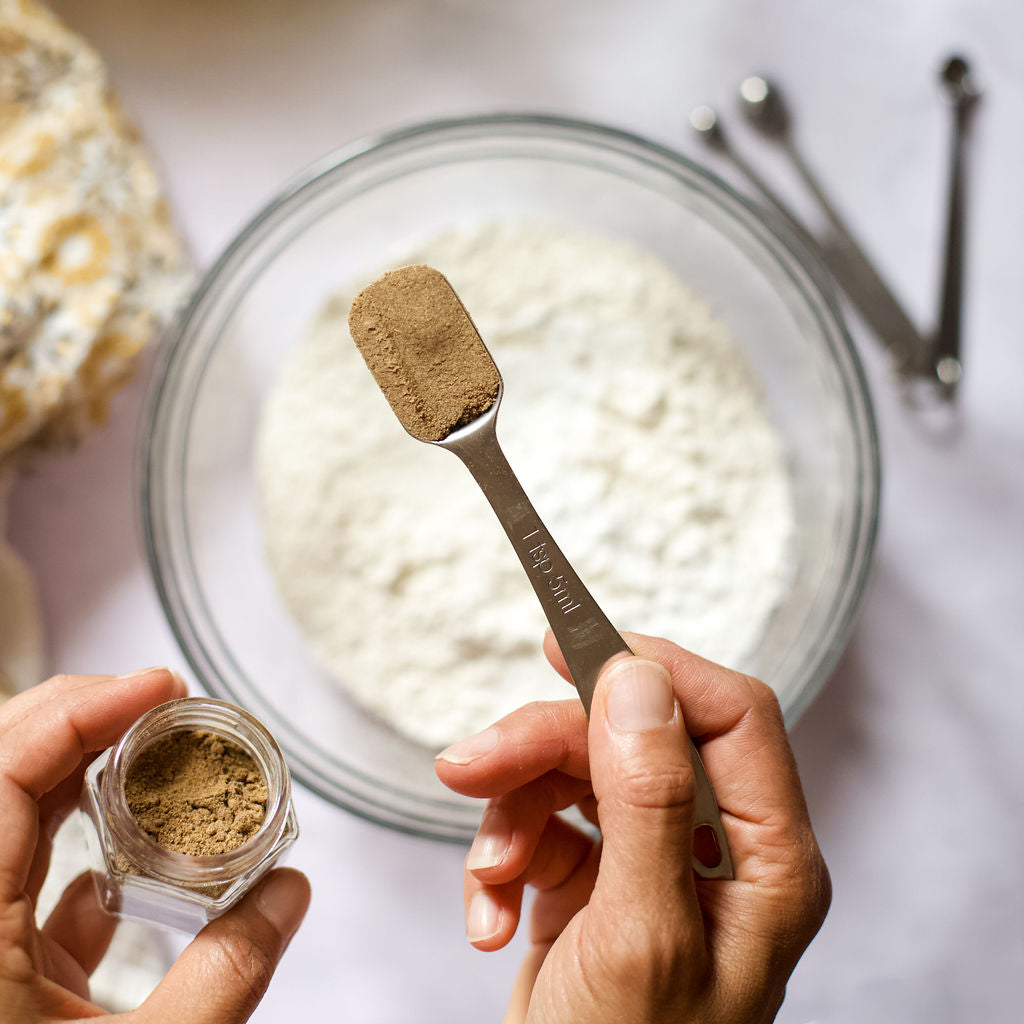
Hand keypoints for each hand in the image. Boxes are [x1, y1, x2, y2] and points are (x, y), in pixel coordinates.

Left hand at [0, 669, 309, 1023]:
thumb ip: (224, 977)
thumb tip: (290, 893)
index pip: (1, 773)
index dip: (78, 709)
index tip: (159, 687)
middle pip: (5, 773)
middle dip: (84, 716)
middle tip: (164, 700)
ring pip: (16, 816)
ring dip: (84, 768)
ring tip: (155, 749)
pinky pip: (29, 876)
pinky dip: (84, 839)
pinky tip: (141, 847)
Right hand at [435, 633, 829, 1023]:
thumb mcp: (640, 937)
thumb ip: (645, 799)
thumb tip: (638, 677)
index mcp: (764, 859)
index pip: (729, 716)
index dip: (655, 666)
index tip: (572, 646)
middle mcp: (713, 849)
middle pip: (628, 737)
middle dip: (543, 748)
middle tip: (467, 764)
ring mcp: (649, 864)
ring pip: (573, 775)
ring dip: (510, 817)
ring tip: (485, 880)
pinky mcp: (593, 882)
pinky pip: (541, 828)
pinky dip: (501, 863)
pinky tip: (489, 918)